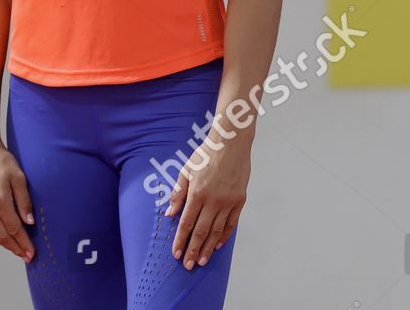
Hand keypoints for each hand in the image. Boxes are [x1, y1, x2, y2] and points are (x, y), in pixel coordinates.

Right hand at [0, 140, 34, 261]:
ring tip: (16, 250)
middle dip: (15, 247)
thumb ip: (24, 201)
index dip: (23, 242)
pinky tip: (2, 237)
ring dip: (4, 244)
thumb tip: (29, 222)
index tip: (31, 252)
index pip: (13, 228)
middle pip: (1, 235)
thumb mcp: (20, 177)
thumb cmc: (2, 161)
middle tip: (26, 256)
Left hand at [165, 136, 248, 269]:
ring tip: (203, 261)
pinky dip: (225, 235)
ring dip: (208, 248)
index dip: (180, 241)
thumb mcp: (186, 170)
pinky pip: (231, 222)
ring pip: (217, 231)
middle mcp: (213, 200)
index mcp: (197, 193)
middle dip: (194, 250)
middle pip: (201, 232)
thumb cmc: (206, 154)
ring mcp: (228, 201)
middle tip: (189, 265)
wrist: (231, 143)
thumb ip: (177, 194)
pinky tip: (218, 245)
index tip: (176, 254)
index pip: (187, 224)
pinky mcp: (239, 200)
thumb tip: (169, 214)